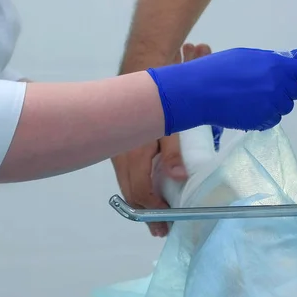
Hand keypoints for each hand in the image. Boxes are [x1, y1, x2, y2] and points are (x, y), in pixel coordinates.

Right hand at [112, 44, 212, 237]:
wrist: (141, 68)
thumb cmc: (158, 97)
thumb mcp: (170, 124)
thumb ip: (173, 152)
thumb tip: (179, 177)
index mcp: (132, 154)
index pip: (140, 192)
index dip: (153, 209)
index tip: (167, 221)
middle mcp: (120, 156)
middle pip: (130, 193)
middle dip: (145, 213)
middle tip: (161, 229)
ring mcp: (117, 151)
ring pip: (127, 184)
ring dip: (141, 201)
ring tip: (157, 215)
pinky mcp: (120, 145)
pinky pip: (127, 174)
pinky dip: (138, 187)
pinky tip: (149, 190)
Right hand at [147, 47, 296, 134]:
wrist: (199, 92)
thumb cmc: (219, 68)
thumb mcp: (249, 55)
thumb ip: (275, 58)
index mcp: (277, 66)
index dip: (296, 74)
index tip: (285, 75)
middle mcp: (278, 86)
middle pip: (295, 91)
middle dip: (284, 88)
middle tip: (262, 86)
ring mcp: (271, 106)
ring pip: (285, 107)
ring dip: (275, 103)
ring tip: (253, 97)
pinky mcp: (262, 121)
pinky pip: (273, 119)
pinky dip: (266, 115)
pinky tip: (249, 108)